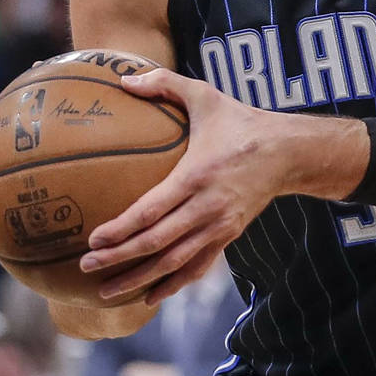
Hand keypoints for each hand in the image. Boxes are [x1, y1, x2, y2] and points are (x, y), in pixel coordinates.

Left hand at [80, 69, 366, 305]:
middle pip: (158, 242)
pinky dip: (172, 284)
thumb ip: (164, 83)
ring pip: (175, 262)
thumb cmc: (241, 121)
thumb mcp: (205, 96)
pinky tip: (149, 296)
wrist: (288, 153)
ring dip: (140, 280)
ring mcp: (219, 226)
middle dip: (120, 258)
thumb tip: (124, 78)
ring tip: (107, 291)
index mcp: (197, 175)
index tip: (94, 240)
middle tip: (86, 267)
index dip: (122, 229)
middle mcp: (208, 207)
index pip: (154, 209)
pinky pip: (197, 266)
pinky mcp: (228, 236)